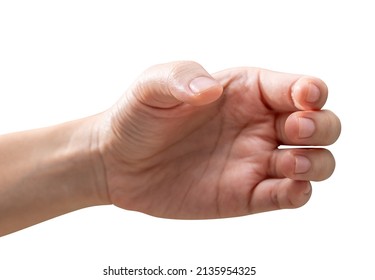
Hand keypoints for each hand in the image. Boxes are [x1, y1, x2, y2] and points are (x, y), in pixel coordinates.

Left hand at [97, 61, 340, 218]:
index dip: (312, 91)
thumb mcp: (152, 86)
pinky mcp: (247, 194)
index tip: (302, 98)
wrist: (118, 164)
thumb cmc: (138, 118)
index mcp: (246, 92)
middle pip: (319, 123)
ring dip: (318, 161)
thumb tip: (209, 90)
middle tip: (295, 130)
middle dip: (322, 126)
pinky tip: (288, 187)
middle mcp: (258, 125)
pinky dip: (299, 193)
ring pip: (313, 161)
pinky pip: (287, 196)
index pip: (298, 87)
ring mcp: (255, 161)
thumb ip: (181, 77)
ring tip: (292, 161)